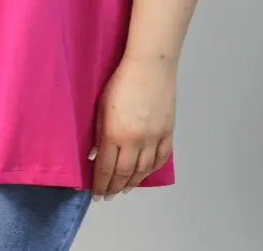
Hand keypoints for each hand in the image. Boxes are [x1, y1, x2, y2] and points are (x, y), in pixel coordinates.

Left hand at [88, 55, 176, 199]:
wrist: (150, 67)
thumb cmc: (120, 81)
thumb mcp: (101, 106)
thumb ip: (99, 132)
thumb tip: (95, 154)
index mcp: (115, 133)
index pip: (106, 167)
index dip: (100, 183)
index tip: (97, 194)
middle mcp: (135, 140)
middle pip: (124, 173)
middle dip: (114, 187)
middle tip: (108, 195)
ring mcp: (153, 138)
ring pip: (143, 170)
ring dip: (132, 182)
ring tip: (124, 188)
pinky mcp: (167, 133)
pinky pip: (161, 159)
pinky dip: (152, 170)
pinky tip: (144, 174)